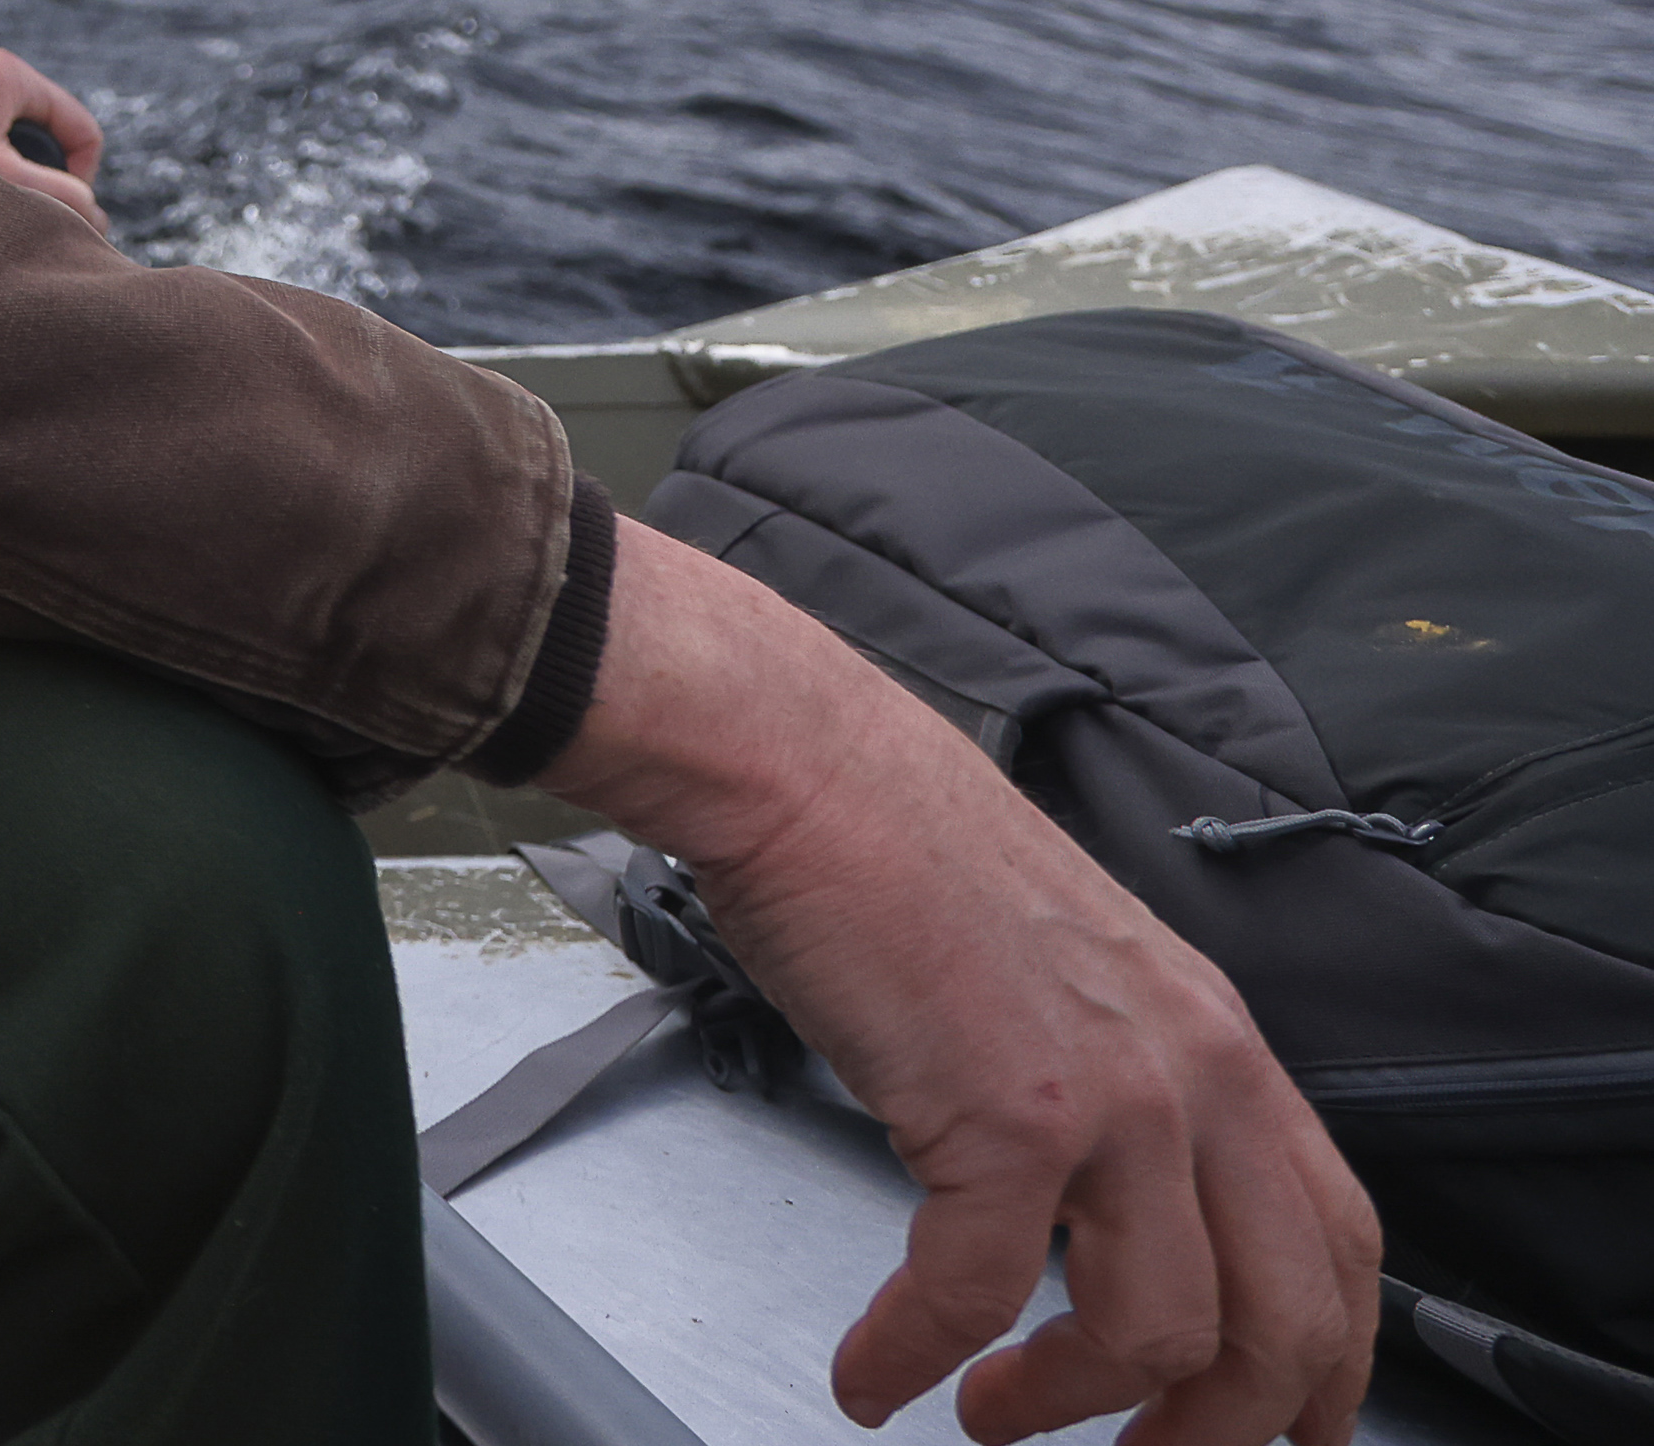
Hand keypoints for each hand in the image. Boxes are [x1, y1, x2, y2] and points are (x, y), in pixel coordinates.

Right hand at [534, 526, 1376, 1442]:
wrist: (805, 766)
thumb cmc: (901, 852)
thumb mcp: (1075, 973)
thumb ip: (1123, 1079)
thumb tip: (1098, 1204)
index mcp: (1221, 1045)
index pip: (1340, 1250)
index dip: (1319, 1371)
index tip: (1264, 1432)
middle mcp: (1198, 1076)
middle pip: (1286, 1323)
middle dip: (1217, 1431)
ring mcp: (1113, 1096)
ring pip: (1160, 1334)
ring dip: (1066, 1406)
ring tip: (989, 1417)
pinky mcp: (1003, 1111)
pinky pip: (974, 1291)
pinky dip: (916, 1356)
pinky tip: (872, 1374)